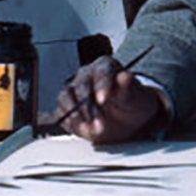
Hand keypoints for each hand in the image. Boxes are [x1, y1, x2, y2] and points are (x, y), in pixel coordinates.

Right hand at [45, 56, 166, 143]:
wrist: (127, 117)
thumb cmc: (131, 101)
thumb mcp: (134, 96)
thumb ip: (127, 87)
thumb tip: (125, 76)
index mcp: (105, 66)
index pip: (101, 71)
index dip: (101, 85)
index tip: (103, 100)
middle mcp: (87, 75)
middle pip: (80, 86)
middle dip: (88, 106)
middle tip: (99, 122)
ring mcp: (75, 90)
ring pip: (65, 97)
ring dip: (76, 115)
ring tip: (90, 128)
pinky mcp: (68, 107)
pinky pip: (61, 113)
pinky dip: (69, 122)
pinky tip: (81, 129)